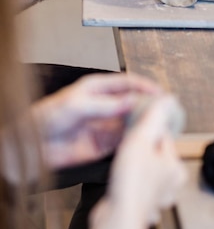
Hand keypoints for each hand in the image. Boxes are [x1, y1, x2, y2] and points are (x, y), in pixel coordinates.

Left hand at [32, 72, 161, 168]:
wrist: (33, 146)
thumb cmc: (46, 118)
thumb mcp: (77, 105)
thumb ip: (107, 104)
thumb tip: (133, 101)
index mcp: (98, 88)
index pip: (127, 83)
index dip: (145, 86)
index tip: (160, 93)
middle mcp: (104, 106)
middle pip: (134, 103)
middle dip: (149, 105)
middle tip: (166, 110)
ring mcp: (105, 125)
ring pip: (132, 122)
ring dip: (145, 123)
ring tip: (161, 125)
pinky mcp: (104, 144)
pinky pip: (125, 140)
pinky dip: (136, 139)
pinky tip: (146, 139)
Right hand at [92, 94, 186, 228]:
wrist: (117, 221)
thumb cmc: (130, 183)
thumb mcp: (140, 141)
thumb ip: (154, 119)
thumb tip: (168, 99)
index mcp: (175, 167)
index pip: (163, 138)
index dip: (145, 132)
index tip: (133, 132)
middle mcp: (171, 184)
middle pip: (155, 155)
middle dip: (139, 152)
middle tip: (125, 154)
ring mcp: (158, 198)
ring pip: (146, 173)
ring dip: (134, 170)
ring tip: (122, 170)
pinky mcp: (143, 209)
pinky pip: (137, 190)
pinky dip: (129, 187)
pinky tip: (121, 186)